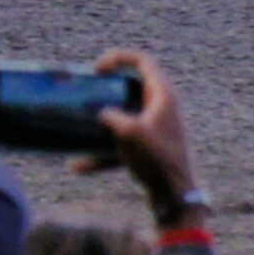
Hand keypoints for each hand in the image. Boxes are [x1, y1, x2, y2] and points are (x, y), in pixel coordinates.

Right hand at [72, 47, 199, 218]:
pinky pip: (121, 143)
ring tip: (80, 125)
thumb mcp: (128, 132)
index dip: (118, 58)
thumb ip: (111, 116)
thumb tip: (102, 115)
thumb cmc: (156, 159)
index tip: (96, 70)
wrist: (174, 196)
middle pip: (131, 87)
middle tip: (89, 92)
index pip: (142, 61)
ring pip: (124, 116)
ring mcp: (155, 128)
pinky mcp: (149, 148)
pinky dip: (102, 152)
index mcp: (162, 94)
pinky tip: (78, 166)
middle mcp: (161, 107)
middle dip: (107, 90)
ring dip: (102, 122)